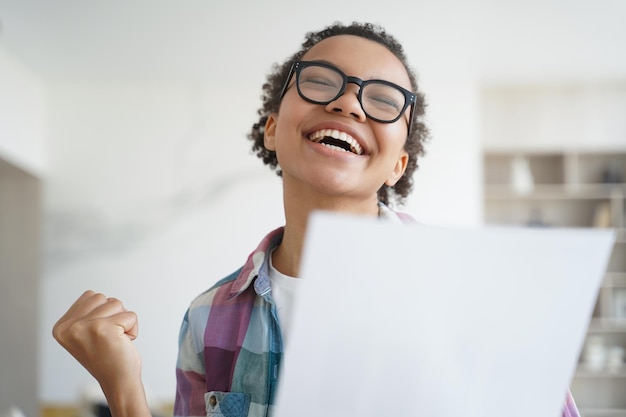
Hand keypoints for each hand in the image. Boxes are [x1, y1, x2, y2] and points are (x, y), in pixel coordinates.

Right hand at [53, 290, 149, 416]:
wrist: (117, 381)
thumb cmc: (106, 355)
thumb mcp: (84, 333)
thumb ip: (84, 314)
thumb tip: (92, 295)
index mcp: (60, 327)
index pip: (90, 296)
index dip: (102, 313)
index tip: (98, 335)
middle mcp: (69, 327)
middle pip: (102, 297)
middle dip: (113, 314)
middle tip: (108, 337)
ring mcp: (85, 327)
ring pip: (116, 303)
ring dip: (123, 321)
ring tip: (115, 339)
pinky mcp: (104, 329)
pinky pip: (131, 315)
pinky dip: (133, 328)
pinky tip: (123, 343)